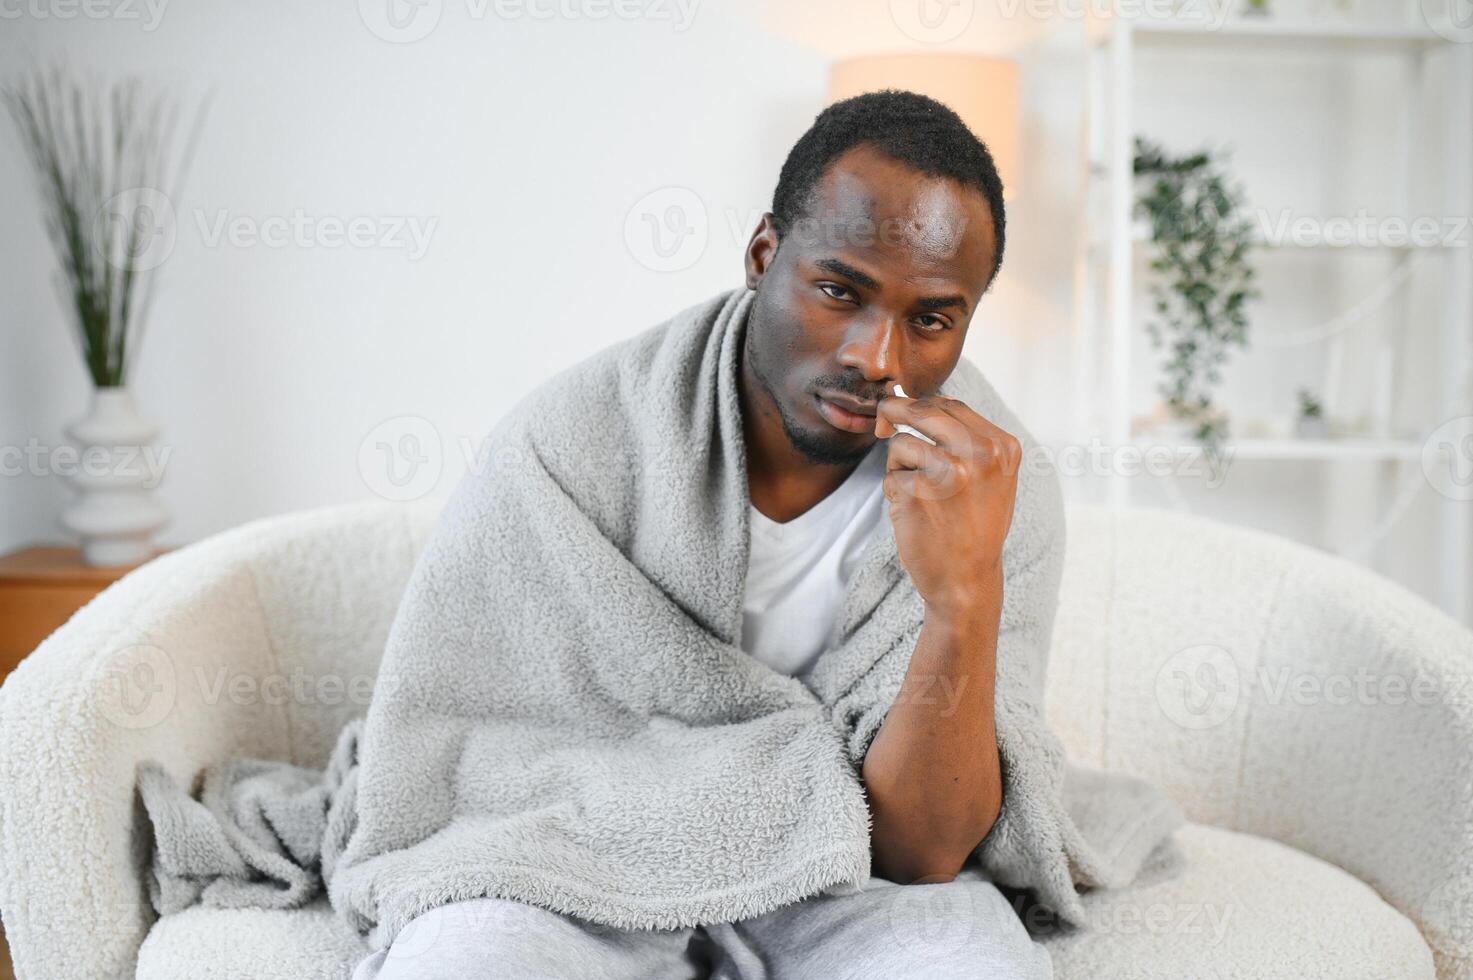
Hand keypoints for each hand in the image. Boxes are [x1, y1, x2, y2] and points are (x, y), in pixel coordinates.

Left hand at [875, 391, 1021, 619]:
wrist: (966, 579)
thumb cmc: (973, 527)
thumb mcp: (990, 478)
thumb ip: (965, 440)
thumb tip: (918, 402)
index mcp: (1001, 446)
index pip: (952, 405)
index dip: (921, 405)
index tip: (903, 412)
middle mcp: (980, 453)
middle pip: (923, 410)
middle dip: (893, 411)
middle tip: (880, 421)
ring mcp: (949, 470)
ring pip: (900, 444)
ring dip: (899, 467)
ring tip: (920, 496)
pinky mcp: (918, 491)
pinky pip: (890, 476)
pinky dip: (894, 493)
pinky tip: (914, 514)